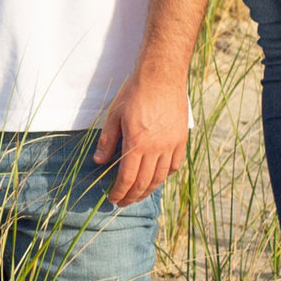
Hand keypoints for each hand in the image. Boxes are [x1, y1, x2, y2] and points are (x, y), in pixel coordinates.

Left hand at [95, 67, 190, 206]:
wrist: (161, 77)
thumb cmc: (135, 93)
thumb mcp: (114, 116)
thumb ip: (107, 141)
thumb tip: (98, 162)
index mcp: (136, 144)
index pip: (127, 178)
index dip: (119, 192)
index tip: (113, 199)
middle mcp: (156, 149)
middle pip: (144, 182)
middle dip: (132, 196)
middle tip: (123, 203)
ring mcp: (171, 145)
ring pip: (161, 177)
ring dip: (149, 190)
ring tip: (139, 195)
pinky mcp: (181, 139)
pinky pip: (175, 165)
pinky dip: (166, 175)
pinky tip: (158, 178)